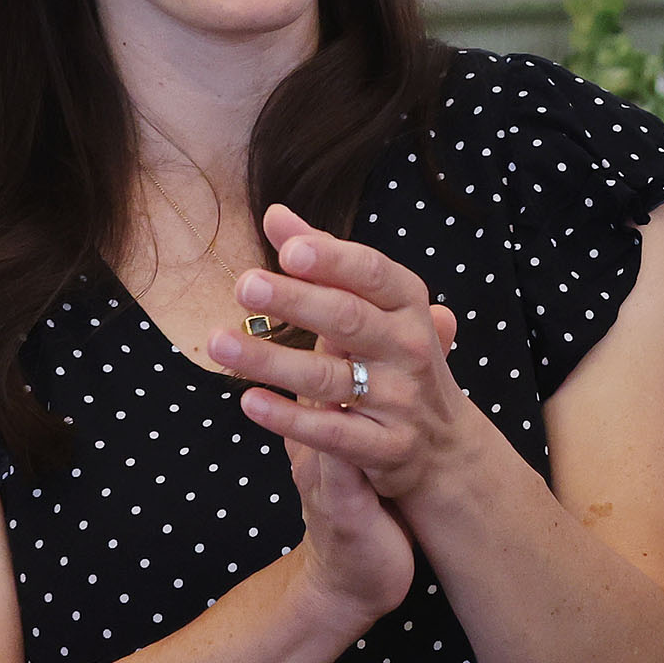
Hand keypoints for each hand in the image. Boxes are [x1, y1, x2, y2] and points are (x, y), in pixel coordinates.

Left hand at [212, 203, 472, 531]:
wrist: (445, 446)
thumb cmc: (396, 360)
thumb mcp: (374, 307)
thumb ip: (325, 260)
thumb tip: (275, 214)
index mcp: (408, 305)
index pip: (373, 273)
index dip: (333, 259)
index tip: (288, 249)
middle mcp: (410, 348)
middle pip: (349, 319)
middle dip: (296, 302)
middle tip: (245, 286)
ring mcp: (401, 400)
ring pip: (329, 377)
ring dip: (270, 360)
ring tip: (218, 343)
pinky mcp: (387, 449)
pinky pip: (332, 433)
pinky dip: (289, 418)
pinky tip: (249, 402)